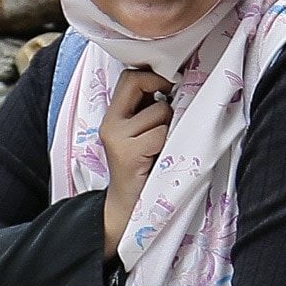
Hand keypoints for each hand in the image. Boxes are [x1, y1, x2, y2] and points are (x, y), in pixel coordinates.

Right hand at [95, 67, 175, 255]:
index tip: (169, 89)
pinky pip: (161, 134)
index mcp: (113, 116)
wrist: (128, 208)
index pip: (129, 77)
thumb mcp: (140, 135)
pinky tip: (161, 158)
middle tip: (170, 114)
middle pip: (139, 83)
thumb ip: (148, 110)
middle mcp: (111, 124)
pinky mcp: (129, 154)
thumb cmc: (143, 170)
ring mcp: (118, 138)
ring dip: (170, 126)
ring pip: (160, 112)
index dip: (153, 76)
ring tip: (163, 145)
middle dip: (163, 93)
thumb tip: (174, 84)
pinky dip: (169, 144)